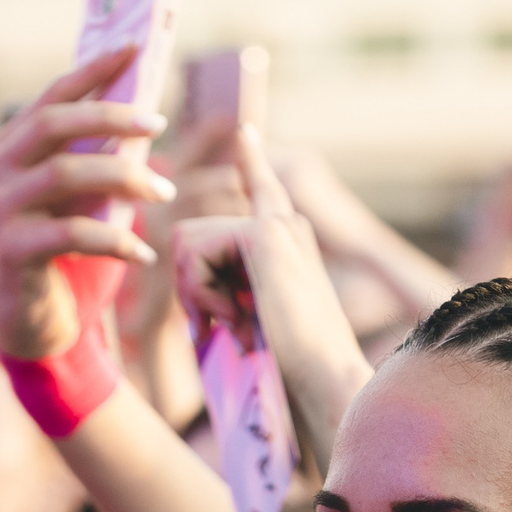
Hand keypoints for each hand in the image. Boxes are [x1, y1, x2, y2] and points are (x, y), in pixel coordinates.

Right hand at [0, 45, 173, 360]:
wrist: (38, 325)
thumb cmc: (67, 258)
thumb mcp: (84, 200)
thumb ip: (99, 160)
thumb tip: (146, 118)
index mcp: (8, 151)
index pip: (50, 98)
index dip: (91, 72)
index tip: (134, 49)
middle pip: (51, 125)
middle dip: (111, 117)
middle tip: (159, 123)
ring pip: (64, 175)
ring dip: (123, 178)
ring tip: (162, 194)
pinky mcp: (9, 253)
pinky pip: (71, 233)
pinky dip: (116, 240)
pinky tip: (145, 254)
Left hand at [172, 126, 323, 351]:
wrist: (325, 381)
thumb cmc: (291, 368)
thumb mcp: (252, 318)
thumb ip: (228, 287)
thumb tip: (186, 265)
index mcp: (289, 240)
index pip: (263, 188)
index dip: (252, 160)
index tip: (245, 131)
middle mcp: (285, 222)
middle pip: (192, 233)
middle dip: (189, 284)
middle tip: (220, 327)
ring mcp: (276, 223)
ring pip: (187, 241)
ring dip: (195, 292)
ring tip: (234, 325)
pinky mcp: (264, 233)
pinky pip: (194, 251)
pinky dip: (201, 293)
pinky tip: (234, 318)